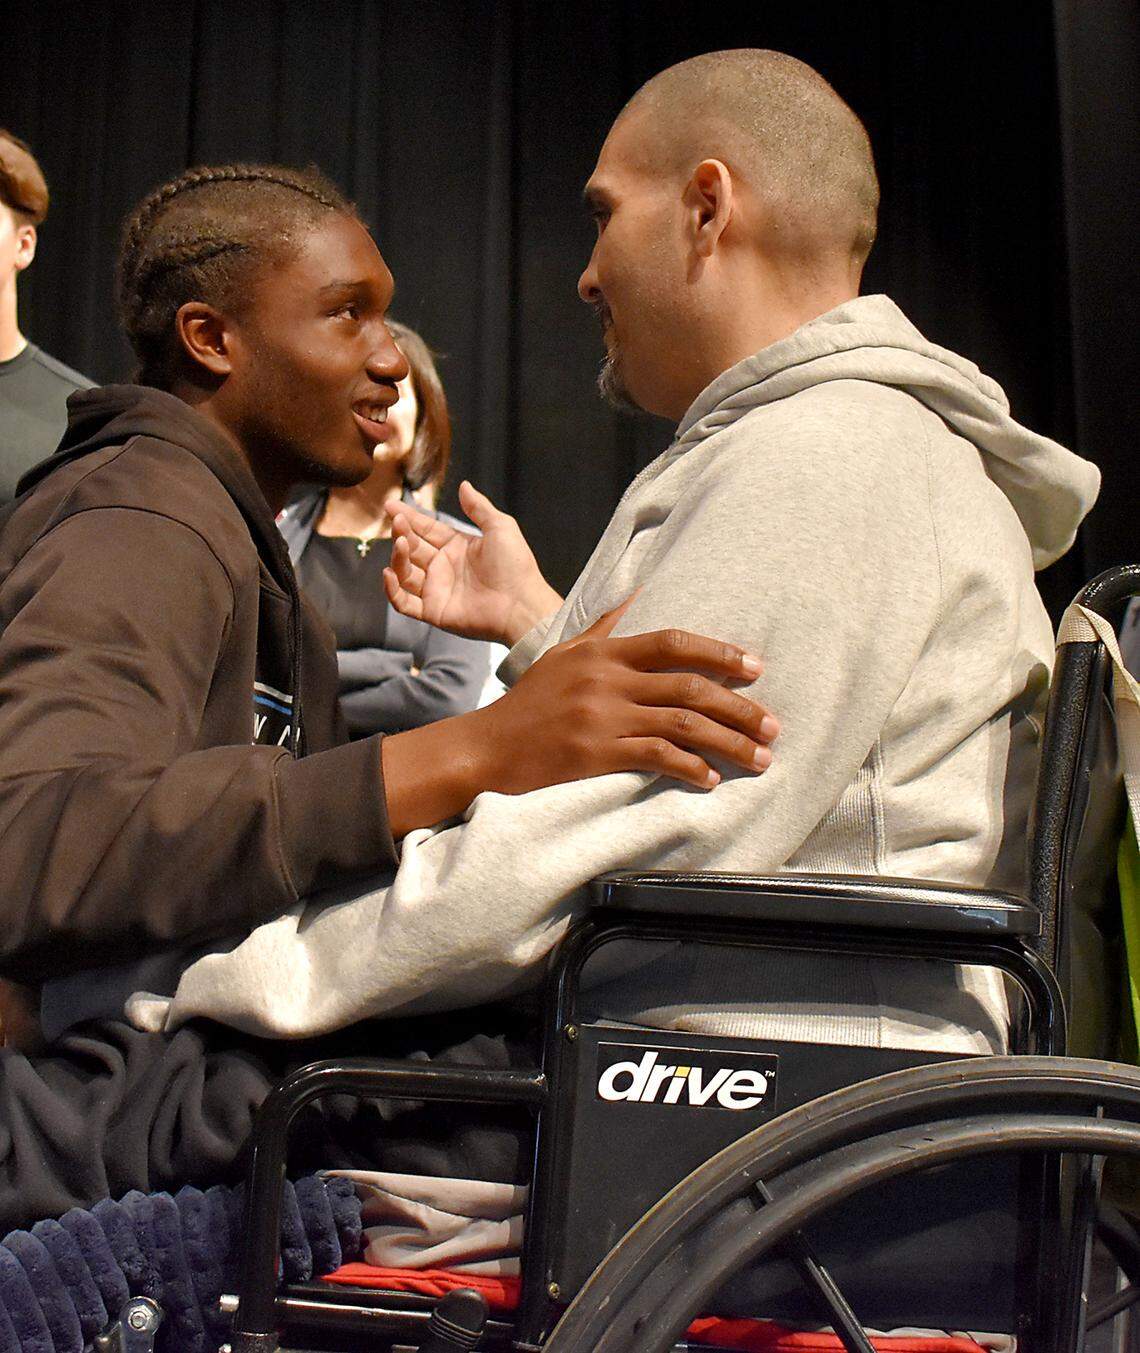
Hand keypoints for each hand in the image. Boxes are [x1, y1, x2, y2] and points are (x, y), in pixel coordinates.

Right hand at [384, 480, 562, 645]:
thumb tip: (464, 485)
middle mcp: (444, 568)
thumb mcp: (500, 527)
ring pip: (405, 573)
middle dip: (402, 533)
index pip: (426, 529)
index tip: (391, 506)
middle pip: (412, 548)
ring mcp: (437, 590)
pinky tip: (389, 572)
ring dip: (397, 557)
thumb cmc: (516, 566)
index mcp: (458, 547)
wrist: (522, 604)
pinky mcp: (434, 612)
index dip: (409, 518)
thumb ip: (478, 507)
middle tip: (397, 522)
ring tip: (400, 542)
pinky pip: (404, 603)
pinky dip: (392, 590)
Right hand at [473, 598, 778, 793]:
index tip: (756, 667)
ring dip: (730, 742)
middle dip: (740, 707)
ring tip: (760, 758)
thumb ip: (604, 629)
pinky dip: (691, 768)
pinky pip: (657, 757)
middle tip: (774, 725)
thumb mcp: (563, 655)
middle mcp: (607, 679)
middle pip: (690, 686)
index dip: (721, 652)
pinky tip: (711, 779)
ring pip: (683, 724)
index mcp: (603, 652)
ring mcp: (602, 716)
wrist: (486, 747)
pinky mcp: (596, 753)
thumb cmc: (529, 703)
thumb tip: (637, 595)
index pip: (673, 643)